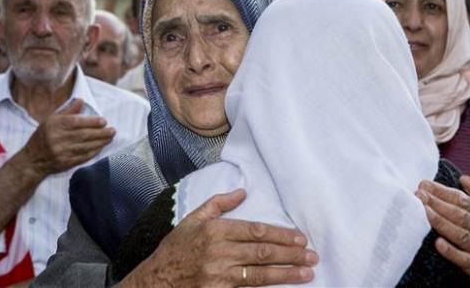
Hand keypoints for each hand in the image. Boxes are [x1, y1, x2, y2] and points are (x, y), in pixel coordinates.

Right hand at [21, 99, 114, 176]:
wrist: (32, 160)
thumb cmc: (42, 136)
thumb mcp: (51, 120)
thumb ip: (68, 111)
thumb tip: (81, 100)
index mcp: (53, 125)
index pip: (76, 122)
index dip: (91, 122)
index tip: (104, 121)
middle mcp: (57, 139)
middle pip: (83, 135)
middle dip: (100, 132)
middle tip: (112, 130)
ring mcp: (61, 152)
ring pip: (85, 146)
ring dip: (100, 142)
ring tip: (110, 137)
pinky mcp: (65, 163)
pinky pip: (83, 157)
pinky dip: (94, 151)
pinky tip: (101, 147)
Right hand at [120, 189, 317, 287]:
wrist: (158, 279)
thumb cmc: (176, 248)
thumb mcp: (192, 219)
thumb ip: (218, 204)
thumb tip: (242, 191)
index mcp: (215, 230)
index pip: (255, 231)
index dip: (280, 234)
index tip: (299, 238)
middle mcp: (219, 251)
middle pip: (263, 251)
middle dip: (291, 254)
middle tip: (312, 256)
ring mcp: (219, 273)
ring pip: (260, 273)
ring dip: (287, 273)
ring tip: (307, 273)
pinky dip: (268, 286)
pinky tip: (283, 285)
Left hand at [417, 176, 469, 287]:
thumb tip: (464, 178)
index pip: (463, 200)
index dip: (443, 191)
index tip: (424, 184)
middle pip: (461, 215)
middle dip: (438, 203)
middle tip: (419, 195)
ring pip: (462, 235)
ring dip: (442, 223)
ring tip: (424, 212)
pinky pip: (465, 259)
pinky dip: (452, 252)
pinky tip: (438, 243)